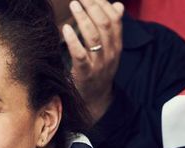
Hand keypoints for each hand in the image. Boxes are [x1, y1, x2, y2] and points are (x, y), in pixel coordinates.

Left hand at [61, 0, 124, 120]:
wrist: (96, 100)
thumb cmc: (99, 70)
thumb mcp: (109, 49)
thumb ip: (112, 28)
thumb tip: (118, 5)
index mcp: (116, 45)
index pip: (114, 20)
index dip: (103, 4)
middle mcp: (110, 53)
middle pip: (105, 24)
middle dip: (93, 7)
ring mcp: (99, 64)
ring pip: (94, 37)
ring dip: (83, 18)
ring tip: (74, 5)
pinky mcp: (85, 73)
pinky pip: (80, 55)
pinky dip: (73, 40)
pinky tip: (66, 28)